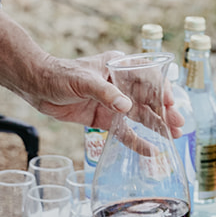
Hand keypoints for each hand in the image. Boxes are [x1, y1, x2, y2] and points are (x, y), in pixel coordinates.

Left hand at [19, 50, 183, 158]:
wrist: (35, 87)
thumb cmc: (59, 74)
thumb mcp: (82, 80)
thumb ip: (105, 93)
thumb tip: (127, 107)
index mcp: (117, 66)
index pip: (147, 75)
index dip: (161, 88)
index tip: (170, 102)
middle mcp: (119, 84)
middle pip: (148, 98)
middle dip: (165, 110)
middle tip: (180, 124)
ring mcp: (112, 102)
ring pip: (140, 115)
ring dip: (157, 125)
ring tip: (176, 135)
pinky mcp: (103, 119)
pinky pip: (124, 131)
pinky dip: (136, 141)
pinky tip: (151, 151)